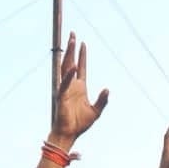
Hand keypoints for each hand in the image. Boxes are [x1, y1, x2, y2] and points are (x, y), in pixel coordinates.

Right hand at [49, 32, 109, 149]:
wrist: (70, 134)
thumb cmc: (80, 124)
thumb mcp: (96, 111)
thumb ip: (102, 100)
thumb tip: (107, 89)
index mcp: (80, 87)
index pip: (81, 67)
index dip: (82, 55)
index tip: (82, 43)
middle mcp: (72, 85)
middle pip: (71, 62)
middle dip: (72, 48)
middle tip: (73, 34)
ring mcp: (65, 89)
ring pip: (66, 68)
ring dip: (68, 55)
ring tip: (70, 41)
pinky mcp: (61, 96)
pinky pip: (64, 84)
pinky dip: (68, 76)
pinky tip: (73, 67)